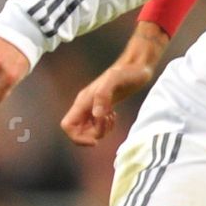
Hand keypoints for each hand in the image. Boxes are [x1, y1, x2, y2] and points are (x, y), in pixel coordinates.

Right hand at [60, 25, 166, 145]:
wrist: (138, 66)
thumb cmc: (128, 72)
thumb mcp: (116, 79)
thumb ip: (103, 95)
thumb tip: (96, 115)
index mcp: (84, 101)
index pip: (67, 125)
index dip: (78, 137)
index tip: (95, 139)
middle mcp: (85, 104)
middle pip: (77, 131)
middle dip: (93, 135)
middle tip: (108, 124)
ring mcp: (93, 106)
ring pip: (87, 130)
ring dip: (100, 131)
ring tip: (112, 118)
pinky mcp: (102, 107)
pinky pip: (97, 125)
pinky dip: (105, 127)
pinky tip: (114, 116)